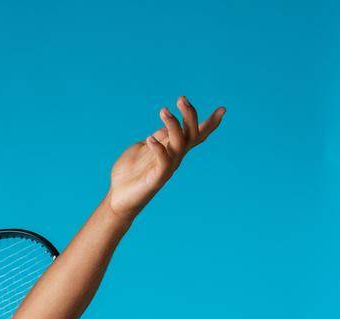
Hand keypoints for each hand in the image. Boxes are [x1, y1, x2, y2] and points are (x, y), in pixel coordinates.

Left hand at [107, 95, 225, 218]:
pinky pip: (164, 161)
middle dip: (190, 115)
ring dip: (173, 125)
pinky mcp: (157, 178)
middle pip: (192, 134)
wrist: (117, 198)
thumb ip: (157, 138)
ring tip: (163, 111)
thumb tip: (166, 127)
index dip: (210, 124)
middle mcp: (175, 157)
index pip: (196, 135)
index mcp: (173, 149)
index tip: (223, 109)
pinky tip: (149, 139)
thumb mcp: (144, 147)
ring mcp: (167, 168)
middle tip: (181, 99)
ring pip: (180, 143)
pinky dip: (159, 148)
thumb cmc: (128, 172)